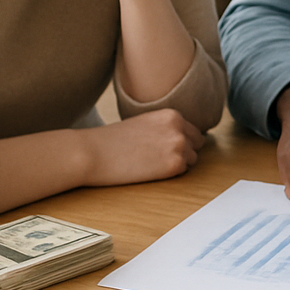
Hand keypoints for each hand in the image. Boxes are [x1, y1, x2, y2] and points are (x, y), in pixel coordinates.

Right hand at [82, 108, 203, 185]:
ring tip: (152, 164)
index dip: (181, 141)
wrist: (93, 152)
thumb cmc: (112, 140)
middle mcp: (179, 128)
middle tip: (159, 158)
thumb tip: (182, 140)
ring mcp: (179, 146)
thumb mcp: (144, 123)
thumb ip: (165, 128)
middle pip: (196, 145)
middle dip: (183, 152)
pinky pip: (183, 172)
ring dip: (177, 164)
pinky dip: (170, 174)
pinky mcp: (174, 164)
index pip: (193, 130)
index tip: (165, 148)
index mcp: (172, 115)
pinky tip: (150, 170)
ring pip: (192, 160)